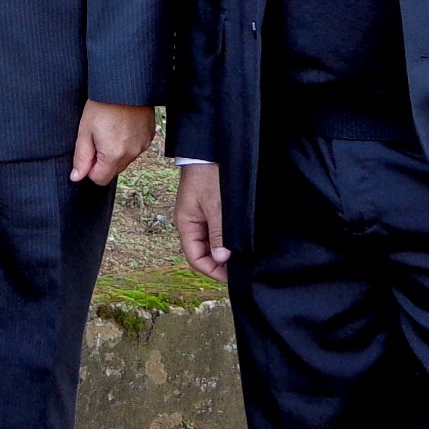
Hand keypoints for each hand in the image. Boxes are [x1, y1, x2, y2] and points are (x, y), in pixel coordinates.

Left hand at [69, 100, 154, 185]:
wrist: (125, 86)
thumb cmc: (102, 105)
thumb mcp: (85, 131)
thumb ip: (81, 157)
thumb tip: (76, 177)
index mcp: (113, 155)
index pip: (99, 179)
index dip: (90, 168)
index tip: (88, 150)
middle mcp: (131, 154)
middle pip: (113, 170)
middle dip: (103, 160)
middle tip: (98, 137)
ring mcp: (142, 146)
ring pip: (125, 160)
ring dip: (116, 152)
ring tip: (110, 129)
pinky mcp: (149, 137)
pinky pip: (135, 149)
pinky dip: (128, 143)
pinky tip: (122, 126)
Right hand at [174, 162, 229, 282]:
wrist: (210, 152)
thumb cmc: (209, 176)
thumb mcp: (216, 207)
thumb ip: (218, 234)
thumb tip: (221, 259)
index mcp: (186, 224)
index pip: (195, 258)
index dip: (212, 271)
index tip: (232, 276)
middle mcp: (191, 224)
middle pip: (202, 253)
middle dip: (219, 263)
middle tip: (241, 267)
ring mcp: (199, 217)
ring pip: (210, 243)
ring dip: (223, 251)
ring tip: (242, 255)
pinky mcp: (209, 210)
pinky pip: (215, 232)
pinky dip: (225, 239)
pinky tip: (238, 240)